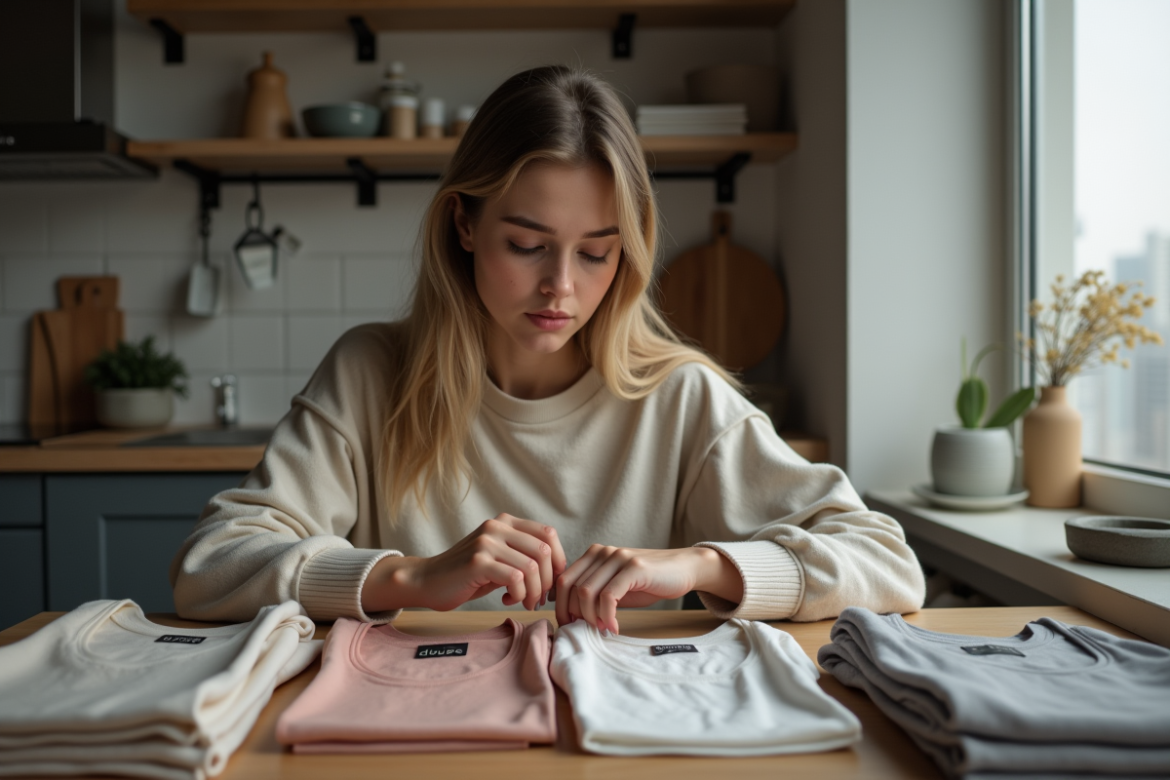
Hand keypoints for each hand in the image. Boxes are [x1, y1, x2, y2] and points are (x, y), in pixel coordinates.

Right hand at [361, 513, 566, 612]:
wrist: (427, 581)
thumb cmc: (467, 575)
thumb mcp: (500, 559)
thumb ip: (523, 556)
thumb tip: (559, 570)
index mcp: (505, 522)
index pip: (548, 534)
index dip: (558, 560)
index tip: (551, 583)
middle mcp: (497, 526)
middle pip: (544, 551)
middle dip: (548, 581)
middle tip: (537, 598)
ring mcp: (487, 542)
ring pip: (532, 567)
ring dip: (534, 592)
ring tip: (524, 601)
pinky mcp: (478, 561)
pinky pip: (516, 577)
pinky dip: (520, 594)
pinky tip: (508, 599)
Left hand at [553, 545, 743, 632]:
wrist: (683, 569)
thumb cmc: (649, 581)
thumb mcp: (616, 587)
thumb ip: (595, 594)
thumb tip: (570, 615)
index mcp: (594, 554)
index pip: (563, 581)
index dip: (561, 606)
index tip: (570, 625)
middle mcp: (602, 552)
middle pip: (571, 588)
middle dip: (573, 614)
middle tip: (586, 631)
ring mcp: (618, 558)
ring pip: (587, 592)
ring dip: (590, 617)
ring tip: (603, 629)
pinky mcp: (634, 567)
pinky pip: (608, 596)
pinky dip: (607, 616)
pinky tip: (615, 627)